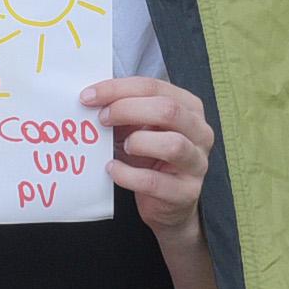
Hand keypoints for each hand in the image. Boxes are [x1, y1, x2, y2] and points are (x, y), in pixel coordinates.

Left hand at [81, 77, 214, 238]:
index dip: (118, 89)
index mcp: (189, 107)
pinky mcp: (185, 192)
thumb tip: (90, 98)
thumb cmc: (150, 157)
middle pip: (168, 110)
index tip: (88, 97)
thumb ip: (122, 109)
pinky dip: (127, 174)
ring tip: (121, 147)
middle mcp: (200, 132)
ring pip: (173, 145)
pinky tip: (112, 169)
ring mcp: (197, 163)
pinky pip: (154, 181)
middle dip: (127, 110)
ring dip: (138, 142)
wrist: (166, 202)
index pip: (154, 87)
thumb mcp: (138, 127)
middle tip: (101, 119)